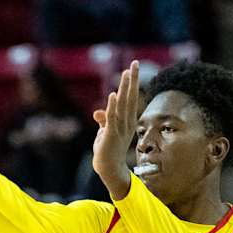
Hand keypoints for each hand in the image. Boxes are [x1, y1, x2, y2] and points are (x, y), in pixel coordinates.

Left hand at [91, 60, 143, 199]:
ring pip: (122, 105)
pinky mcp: (110, 135)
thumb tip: (97, 112)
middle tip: (135, 63)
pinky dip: (112, 106)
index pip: (130, 98)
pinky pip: (112, 118)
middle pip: (130, 97)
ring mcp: (119, 128)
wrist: (108, 169)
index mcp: (127, 120)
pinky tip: (113, 94)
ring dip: (124, 88)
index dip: (132, 83)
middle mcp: (126, 122)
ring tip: (126, 73)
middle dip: (132, 80)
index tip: (133, 68)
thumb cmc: (107, 151)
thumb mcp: (104, 132)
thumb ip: (103, 120)